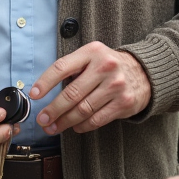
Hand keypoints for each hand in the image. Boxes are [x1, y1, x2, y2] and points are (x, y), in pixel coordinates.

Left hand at [29, 42, 150, 133]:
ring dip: (65, 121)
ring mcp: (116, 86)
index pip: (62, 67)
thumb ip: (73, 67)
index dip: (45, 82)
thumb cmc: (109, 65)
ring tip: (53, 127)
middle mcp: (105, 67)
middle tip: (42, 119)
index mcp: (92, 52)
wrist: (144, 72)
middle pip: (72, 93)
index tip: (34, 95)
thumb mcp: (92, 56)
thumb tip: (45, 90)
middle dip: (53, 109)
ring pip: (83, 109)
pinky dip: (82, 126)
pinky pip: (97, 119)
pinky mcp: (124, 103)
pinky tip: (74, 127)